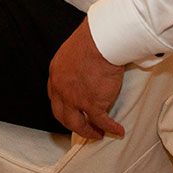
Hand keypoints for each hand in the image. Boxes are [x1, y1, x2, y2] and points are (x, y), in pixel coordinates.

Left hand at [47, 20, 126, 140]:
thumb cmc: (92, 39)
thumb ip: (76, 63)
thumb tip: (87, 67)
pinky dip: (110, 128)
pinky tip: (117, 130)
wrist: (101, 41)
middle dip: (73, 124)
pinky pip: (101, 122)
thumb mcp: (74, 51)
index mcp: (56, 74)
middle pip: (62, 115)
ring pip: (78, 124)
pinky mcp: (92, 104)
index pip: (55, 96)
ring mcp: (75, 99)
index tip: (72, 111)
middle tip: (83, 128)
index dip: (64, 106)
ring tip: (98, 133)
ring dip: (88, 131)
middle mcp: (61, 89)